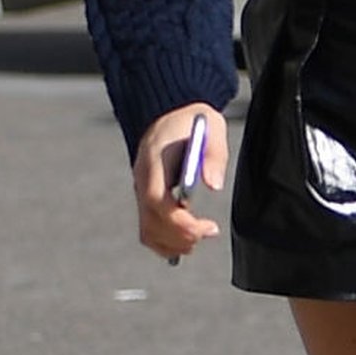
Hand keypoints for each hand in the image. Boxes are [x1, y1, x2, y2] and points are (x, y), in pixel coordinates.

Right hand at [132, 104, 229, 264]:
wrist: (170, 111)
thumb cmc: (192, 121)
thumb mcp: (211, 127)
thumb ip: (213, 155)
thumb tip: (214, 185)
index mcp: (154, 161)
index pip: (156, 201)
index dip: (179, 222)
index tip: (207, 227)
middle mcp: (142, 179)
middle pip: (151, 223)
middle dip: (180, 236)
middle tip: (210, 231)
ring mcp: (141, 190)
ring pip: (147, 231)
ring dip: (172, 243)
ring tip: (198, 238)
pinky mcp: (146, 198)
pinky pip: (148, 229)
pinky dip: (164, 242)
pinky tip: (185, 242)